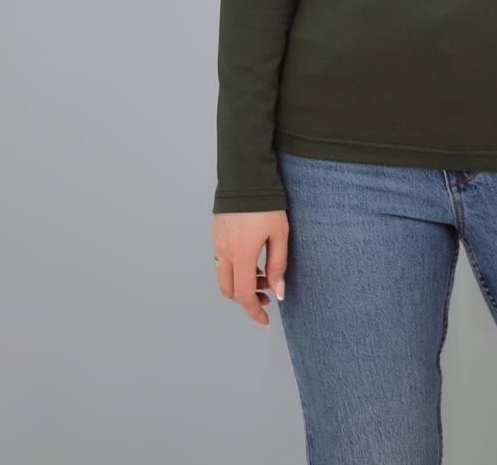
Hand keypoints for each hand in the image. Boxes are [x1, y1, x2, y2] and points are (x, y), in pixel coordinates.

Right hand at [212, 210, 288, 327]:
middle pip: (229, 290)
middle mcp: (224, 252)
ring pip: (223, 276)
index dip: (254, 311)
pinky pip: (221, 261)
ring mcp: (217, 242)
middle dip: (246, 299)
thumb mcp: (279, 234)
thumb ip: (278, 265)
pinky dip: (235, 269)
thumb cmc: (266, 203)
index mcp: (241, 255)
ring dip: (240, 284)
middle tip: (266, 295)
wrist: (246, 175)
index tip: (265, 320)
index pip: (243, 295)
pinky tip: (251, 260)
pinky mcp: (216, 233)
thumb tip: (278, 291)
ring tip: (262, 276)